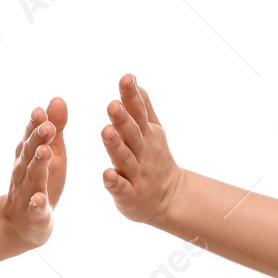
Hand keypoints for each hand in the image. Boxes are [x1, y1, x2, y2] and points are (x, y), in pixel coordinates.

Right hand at [2, 98, 66, 246]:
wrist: (20, 225)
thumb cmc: (40, 182)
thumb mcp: (51, 153)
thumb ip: (55, 127)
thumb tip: (57, 98)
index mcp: (30, 155)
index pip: (31, 136)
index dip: (35, 124)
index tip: (41, 111)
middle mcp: (25, 171)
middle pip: (30, 153)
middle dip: (37, 138)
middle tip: (47, 125)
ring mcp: (28, 193)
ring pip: (33, 177)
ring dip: (38, 164)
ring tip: (45, 152)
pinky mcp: (35, 215)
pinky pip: (35, 209)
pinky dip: (37, 204)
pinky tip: (40, 199)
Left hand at [101, 73, 183, 225]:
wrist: (170, 199)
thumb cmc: (155, 159)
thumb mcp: (154, 132)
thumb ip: (143, 108)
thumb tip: (134, 80)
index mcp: (147, 134)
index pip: (139, 112)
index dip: (131, 95)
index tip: (126, 78)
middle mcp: (143, 152)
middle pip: (132, 133)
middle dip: (123, 119)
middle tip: (112, 104)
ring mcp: (137, 174)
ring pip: (125, 158)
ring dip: (116, 146)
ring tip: (106, 131)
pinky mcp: (130, 195)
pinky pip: (121, 188)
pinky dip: (114, 181)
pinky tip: (107, 174)